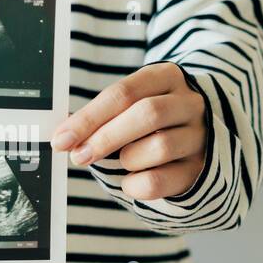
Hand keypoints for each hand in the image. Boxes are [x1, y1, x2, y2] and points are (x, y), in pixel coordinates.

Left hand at [52, 63, 207, 200]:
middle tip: (79, 156)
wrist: (195, 135)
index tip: (62, 139)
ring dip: (128, 159)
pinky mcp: (200, 167)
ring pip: (160, 146)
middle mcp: (189, 103)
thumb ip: (101, 116)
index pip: (124, 93)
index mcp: (166, 77)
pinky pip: (163, 180)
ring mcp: (199, 135)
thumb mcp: (129, 105)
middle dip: (105, 138)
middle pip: (147, 114)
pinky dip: (137, 185)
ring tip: (122, 161)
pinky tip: (131, 182)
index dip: (89, 118)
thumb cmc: (149, 119)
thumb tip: (64, 136)